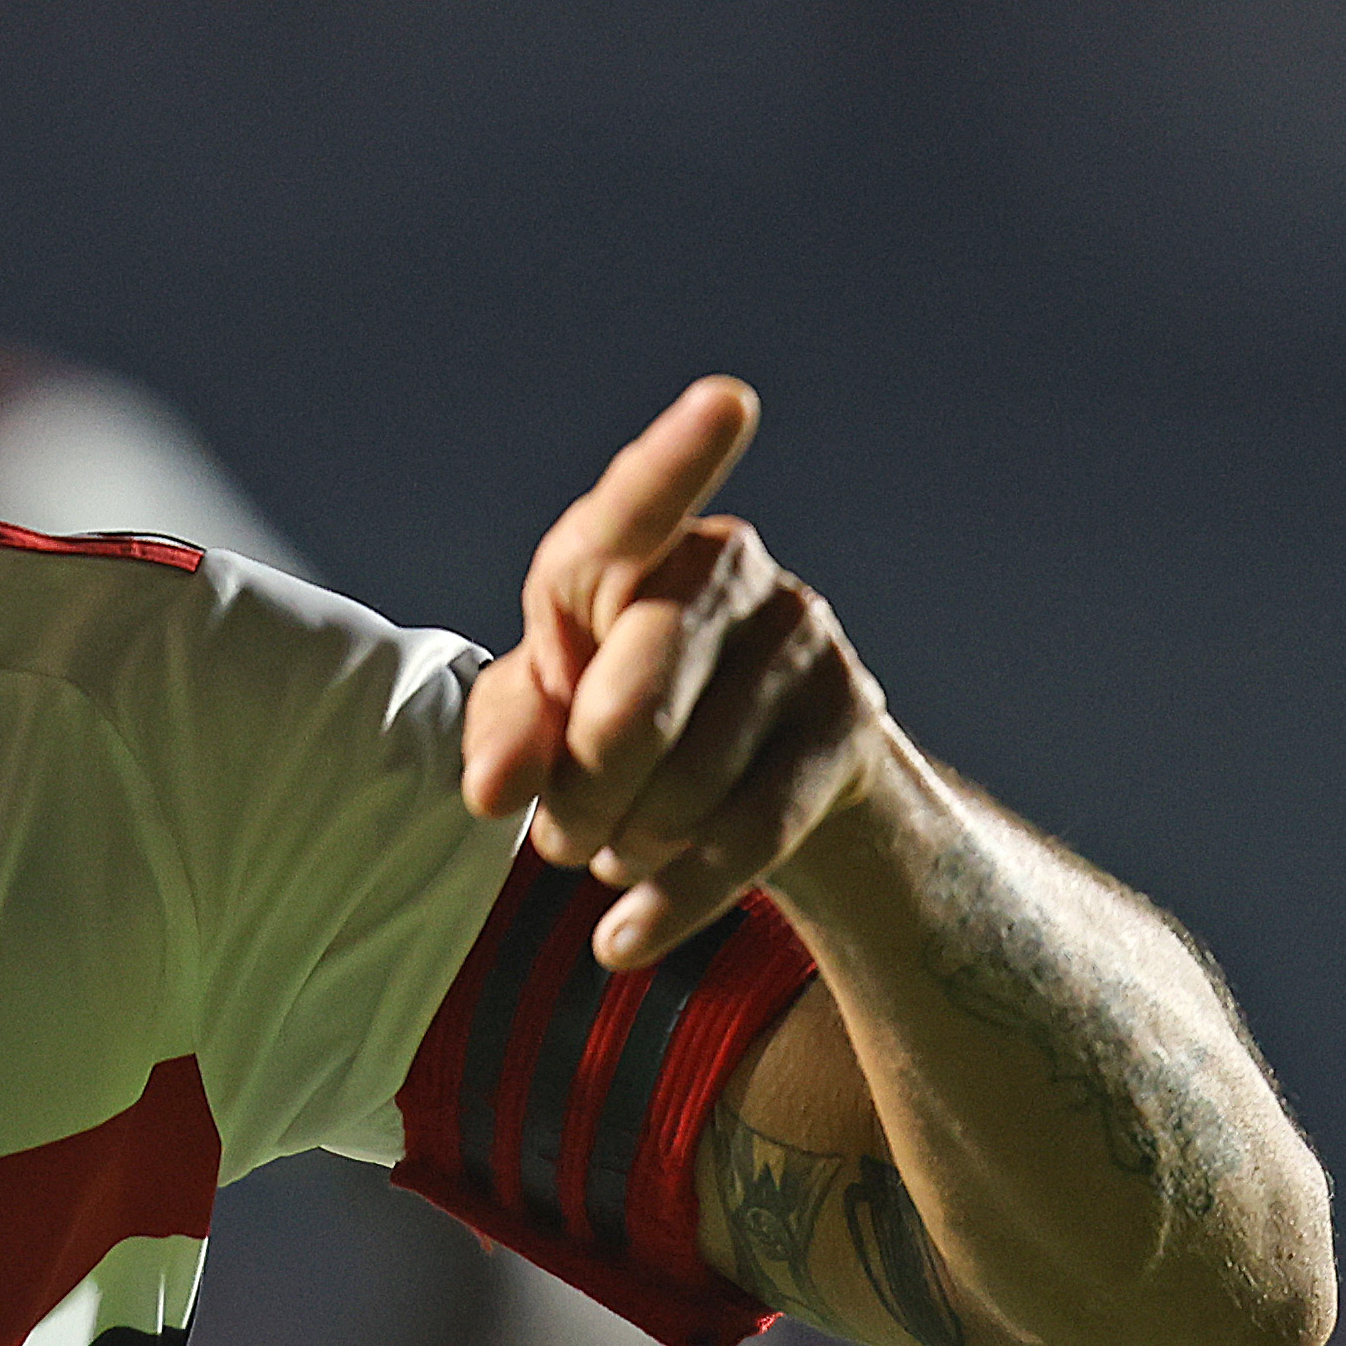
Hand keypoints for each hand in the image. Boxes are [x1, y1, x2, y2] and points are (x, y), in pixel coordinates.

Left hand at [456, 377, 889, 966]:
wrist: (769, 785)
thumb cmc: (622, 720)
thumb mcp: (543, 715)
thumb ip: (504, 733)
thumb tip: (493, 789)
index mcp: (633, 549)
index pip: (641, 503)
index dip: (679, 457)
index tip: (731, 403)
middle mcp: (730, 571)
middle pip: (631, 705)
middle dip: (579, 796)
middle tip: (560, 837)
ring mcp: (803, 642)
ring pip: (686, 783)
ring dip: (625, 846)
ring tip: (617, 847)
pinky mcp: (852, 725)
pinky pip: (750, 833)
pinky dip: (672, 898)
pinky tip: (622, 941)